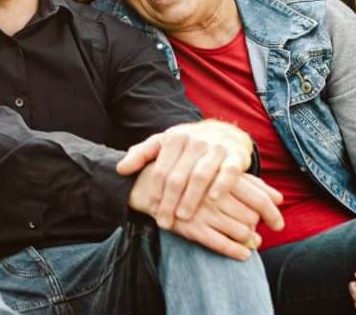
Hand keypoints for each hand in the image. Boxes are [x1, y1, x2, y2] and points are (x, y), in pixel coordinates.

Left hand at [119, 120, 253, 228]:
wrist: (225, 132)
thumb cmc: (188, 144)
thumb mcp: (163, 144)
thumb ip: (141, 154)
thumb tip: (120, 169)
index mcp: (174, 138)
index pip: (160, 169)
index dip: (155, 192)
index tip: (151, 211)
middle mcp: (195, 141)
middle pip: (178, 176)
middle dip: (169, 202)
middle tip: (164, 222)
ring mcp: (216, 148)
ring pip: (200, 175)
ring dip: (191, 198)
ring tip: (183, 217)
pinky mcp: (236, 156)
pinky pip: (228, 172)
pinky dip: (221, 185)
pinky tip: (212, 200)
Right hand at [155, 171, 282, 259]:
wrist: (151, 186)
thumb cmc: (193, 179)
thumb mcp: (220, 175)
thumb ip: (251, 184)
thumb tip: (279, 198)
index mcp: (223, 177)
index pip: (259, 198)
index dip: (272, 214)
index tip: (278, 224)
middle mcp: (214, 193)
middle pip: (251, 216)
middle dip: (257, 227)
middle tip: (257, 232)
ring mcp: (203, 211)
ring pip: (241, 231)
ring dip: (250, 240)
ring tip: (251, 242)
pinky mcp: (191, 228)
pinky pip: (222, 244)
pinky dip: (237, 252)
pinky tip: (243, 254)